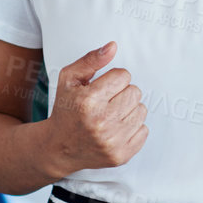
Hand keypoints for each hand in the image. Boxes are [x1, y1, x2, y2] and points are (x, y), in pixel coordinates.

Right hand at [43, 42, 146, 173]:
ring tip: (110, 116)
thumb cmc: (66, 110)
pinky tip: (115, 129)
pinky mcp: (121, 155)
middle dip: (122, 94)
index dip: (113, 79)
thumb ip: (91, 60)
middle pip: (135, 92)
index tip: (103, 88)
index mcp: (88, 100)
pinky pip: (144, 130)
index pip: (123, 75)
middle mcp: (101, 122)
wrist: (58, 147)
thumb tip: (113, 47)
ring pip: (142, 110)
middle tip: (106, 102)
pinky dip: (132, 128)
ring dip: (128, 110)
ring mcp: (112, 141)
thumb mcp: (69, 79)